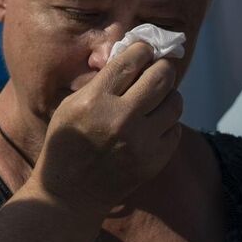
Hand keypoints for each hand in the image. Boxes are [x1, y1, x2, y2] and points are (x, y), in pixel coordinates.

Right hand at [29, 43, 181, 212]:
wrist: (71, 192)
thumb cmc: (66, 143)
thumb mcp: (70, 105)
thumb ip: (101, 83)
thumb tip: (133, 59)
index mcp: (95, 100)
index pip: (131, 62)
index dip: (143, 50)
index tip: (145, 50)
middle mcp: (121, 118)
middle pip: (161, 77)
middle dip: (163, 66)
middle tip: (161, 66)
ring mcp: (141, 141)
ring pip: (175, 102)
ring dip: (169, 95)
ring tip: (158, 98)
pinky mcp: (155, 159)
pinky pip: (175, 129)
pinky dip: (167, 123)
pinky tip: (153, 124)